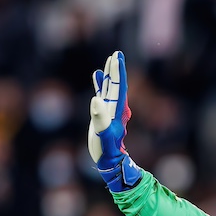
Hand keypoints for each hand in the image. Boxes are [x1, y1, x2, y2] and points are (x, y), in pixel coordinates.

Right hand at [88, 50, 141, 191]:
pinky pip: (102, 95)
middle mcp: (115, 108)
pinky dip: (100, 85)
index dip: (118, 72)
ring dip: (109, 75)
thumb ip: (100, 118)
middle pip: (116, 85)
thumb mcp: (103, 135)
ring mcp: (109, 110)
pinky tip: (97, 75)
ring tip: (109, 60)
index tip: (117, 57)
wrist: (109, 161)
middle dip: (116, 69)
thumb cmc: (107, 150)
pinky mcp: (103, 114)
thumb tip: (97, 99)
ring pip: (110, 88)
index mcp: (116, 110)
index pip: (119, 87)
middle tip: (116, 54)